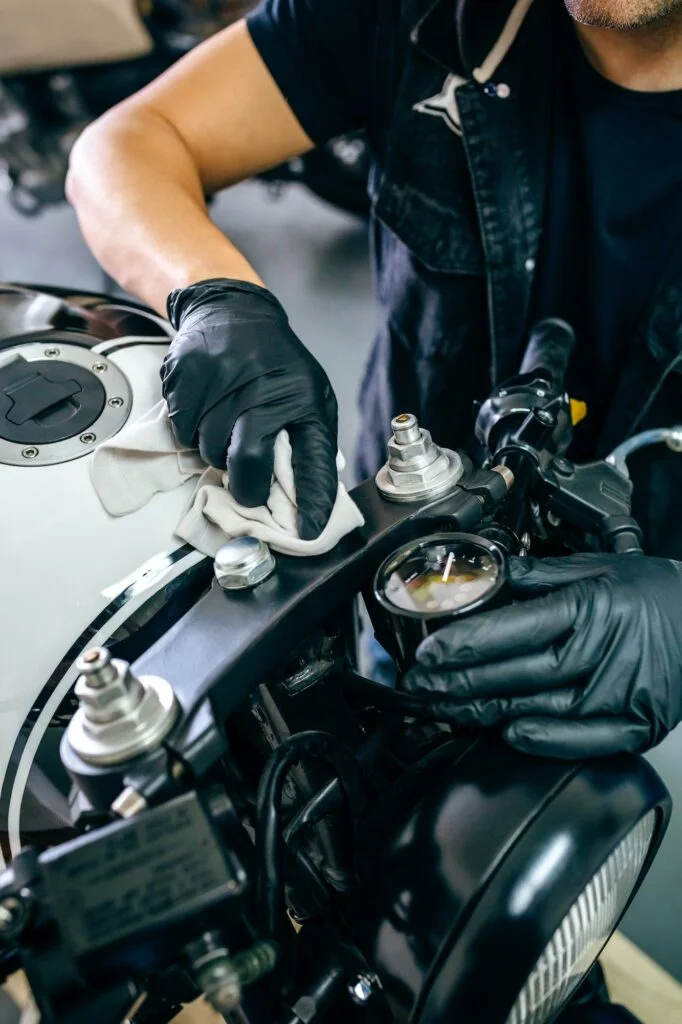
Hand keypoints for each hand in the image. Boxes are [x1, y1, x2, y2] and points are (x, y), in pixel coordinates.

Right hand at [162, 278, 337, 539]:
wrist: (231, 311)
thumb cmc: (275, 363)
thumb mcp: (308, 396)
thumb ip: (309, 443)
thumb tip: (311, 500)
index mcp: (300, 395)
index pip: (310, 458)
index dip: (310, 500)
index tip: (308, 531)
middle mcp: (260, 387)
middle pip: (245, 461)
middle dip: (246, 484)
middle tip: (249, 483)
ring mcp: (218, 379)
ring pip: (208, 450)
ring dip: (216, 452)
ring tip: (228, 427)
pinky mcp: (185, 376)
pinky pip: (182, 431)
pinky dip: (192, 432)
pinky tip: (207, 410)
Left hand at [403, 553, 681, 757]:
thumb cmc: (657, 593)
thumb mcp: (600, 567)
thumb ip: (541, 575)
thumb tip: (492, 575)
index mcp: (588, 607)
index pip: (512, 630)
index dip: (464, 644)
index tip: (428, 654)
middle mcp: (600, 652)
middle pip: (513, 673)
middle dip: (457, 682)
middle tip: (419, 687)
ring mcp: (617, 693)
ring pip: (534, 707)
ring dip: (482, 710)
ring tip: (442, 708)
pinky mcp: (634, 724)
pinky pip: (581, 739)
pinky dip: (541, 739)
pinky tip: (505, 733)